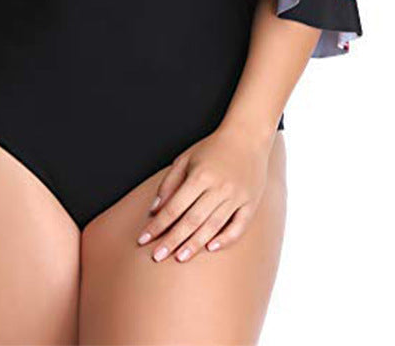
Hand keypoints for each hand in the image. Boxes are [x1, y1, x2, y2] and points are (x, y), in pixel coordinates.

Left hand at [136, 122, 273, 262]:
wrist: (247, 137)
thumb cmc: (212, 148)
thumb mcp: (186, 158)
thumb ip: (169, 183)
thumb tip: (155, 210)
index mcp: (200, 176)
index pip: (174, 208)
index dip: (157, 225)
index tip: (143, 239)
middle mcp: (219, 188)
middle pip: (191, 221)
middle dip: (172, 240)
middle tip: (156, 257)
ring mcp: (237, 197)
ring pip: (213, 227)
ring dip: (194, 244)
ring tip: (179, 257)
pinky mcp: (251, 203)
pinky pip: (238, 227)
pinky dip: (225, 239)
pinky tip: (210, 248)